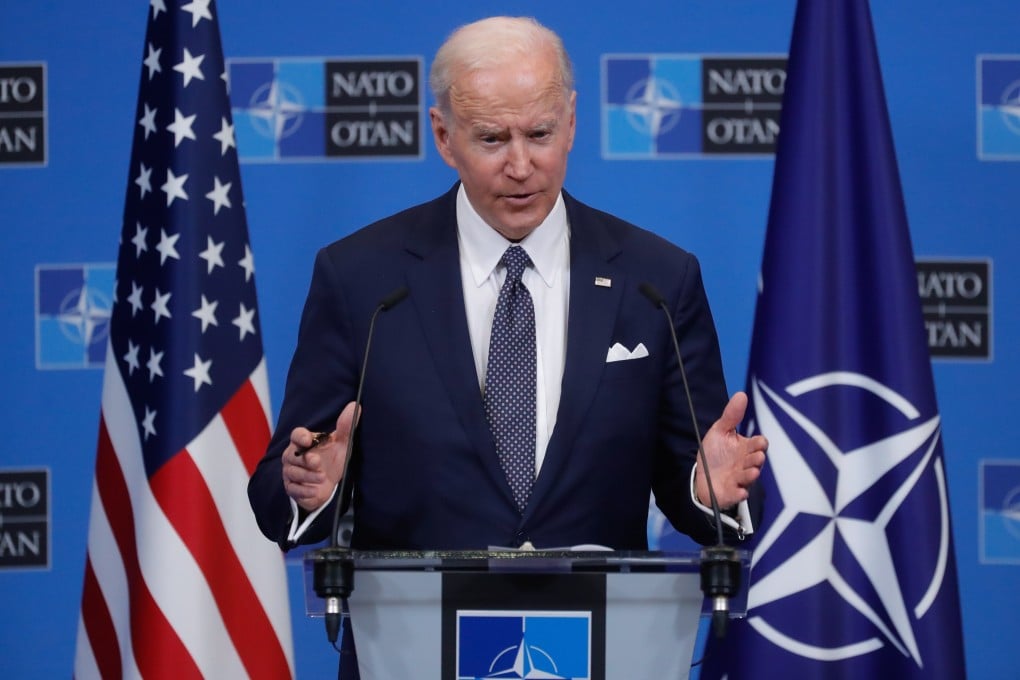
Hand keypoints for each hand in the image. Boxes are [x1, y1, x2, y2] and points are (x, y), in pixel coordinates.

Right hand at [281, 401, 358, 511]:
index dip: (300, 437)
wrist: (327, 484)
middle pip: (292, 455)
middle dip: (305, 460)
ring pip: (293, 473)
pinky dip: (305, 490)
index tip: (308, 439)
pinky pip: (294, 489)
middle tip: (318, 462)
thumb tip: (355, 406)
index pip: (296, 435)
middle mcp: (292, 455)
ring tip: (322, 477)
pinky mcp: (291, 488)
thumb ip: (346, 426)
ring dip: (308, 476)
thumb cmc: (331, 460)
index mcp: (303, 442)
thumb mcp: (342, 444)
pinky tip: (315, 490)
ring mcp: (290, 472)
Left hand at [695, 392, 766, 509]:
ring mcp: (740, 478)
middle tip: (756, 457)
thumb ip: (732, 416)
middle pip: (756, 460)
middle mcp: (746, 463)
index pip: (759, 444)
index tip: (758, 442)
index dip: (759, 443)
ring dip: (751, 475)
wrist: (702, 475)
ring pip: (749, 477)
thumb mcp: (720, 431)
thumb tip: (741, 394)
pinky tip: (740, 492)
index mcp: (746, 448)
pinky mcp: (732, 492)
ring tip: (751, 472)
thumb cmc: (716, 453)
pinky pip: (738, 494)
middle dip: (756, 459)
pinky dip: (739, 493)